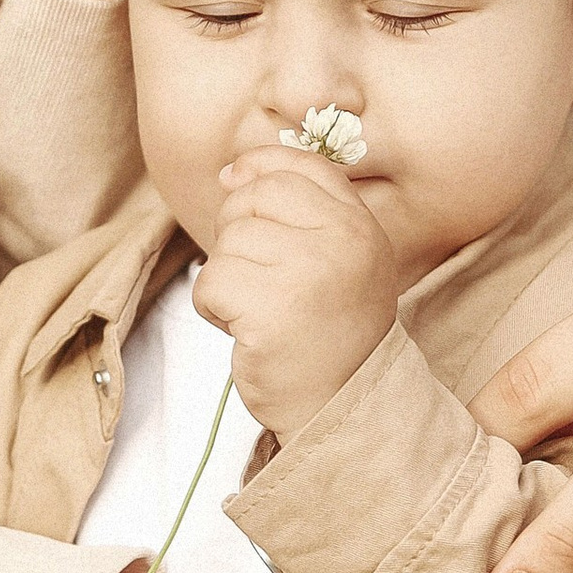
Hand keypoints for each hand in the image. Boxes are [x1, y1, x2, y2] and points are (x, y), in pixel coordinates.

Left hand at [194, 143, 399, 437]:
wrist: (339, 405)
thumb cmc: (329, 333)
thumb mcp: (338, 261)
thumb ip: (303, 211)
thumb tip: (232, 171)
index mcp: (361, 227)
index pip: (301, 166)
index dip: (258, 166)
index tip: (233, 181)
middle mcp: (342, 242)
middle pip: (254, 197)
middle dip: (236, 230)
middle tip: (256, 276)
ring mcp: (308, 274)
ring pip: (229, 240)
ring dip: (226, 277)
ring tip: (258, 310)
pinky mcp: (271, 310)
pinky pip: (212, 281)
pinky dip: (213, 307)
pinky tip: (243, 330)